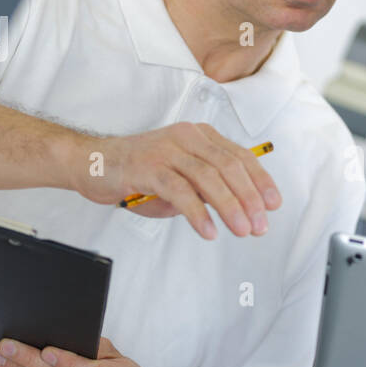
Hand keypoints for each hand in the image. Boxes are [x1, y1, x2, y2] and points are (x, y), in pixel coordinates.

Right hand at [70, 120, 281, 239]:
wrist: (92, 163)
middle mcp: (187, 136)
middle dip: (250, 198)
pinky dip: (197, 213)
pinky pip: (179, 190)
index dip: (260, 181)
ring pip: (208, 177)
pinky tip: (208, 231)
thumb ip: (207, 189)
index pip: (240, 156)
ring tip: (242, 230)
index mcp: (200, 136)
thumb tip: (241, 210)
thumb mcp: (181, 180)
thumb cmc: (139, 172)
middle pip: (229, 166)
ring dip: (229, 206)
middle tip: (260, 225)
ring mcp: (166, 149)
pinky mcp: (147, 166)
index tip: (273, 205)